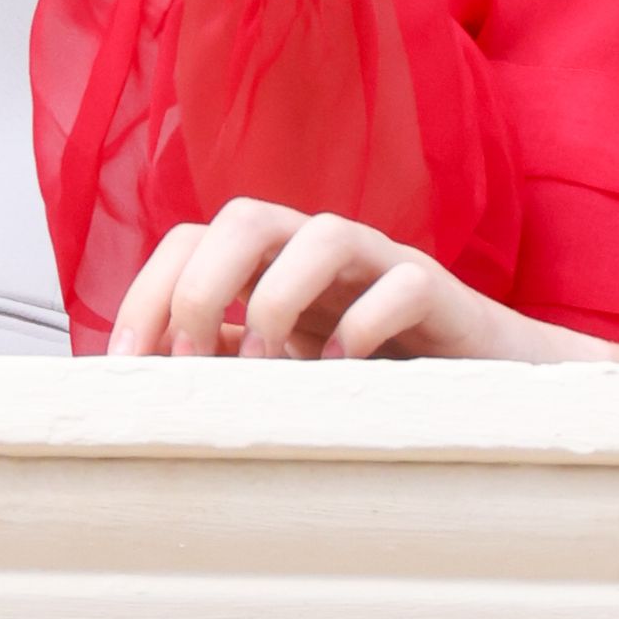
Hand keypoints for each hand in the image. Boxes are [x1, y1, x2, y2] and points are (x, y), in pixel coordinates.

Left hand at [105, 197, 618, 363]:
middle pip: (241, 216)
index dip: (146, 294)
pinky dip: (363, 326)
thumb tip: (137, 402)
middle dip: (202, 288)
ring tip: (270, 371)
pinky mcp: (440, 293)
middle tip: (194, 367)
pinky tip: (346, 374)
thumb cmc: (376, 379)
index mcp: (270, 266)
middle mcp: (318, 253)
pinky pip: (401, 286)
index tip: (127, 372)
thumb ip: (226, 370)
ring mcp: (381, 266)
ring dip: (276, 298)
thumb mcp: (284, 375)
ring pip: (319, 231)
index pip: (189, 239)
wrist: (492, 386)